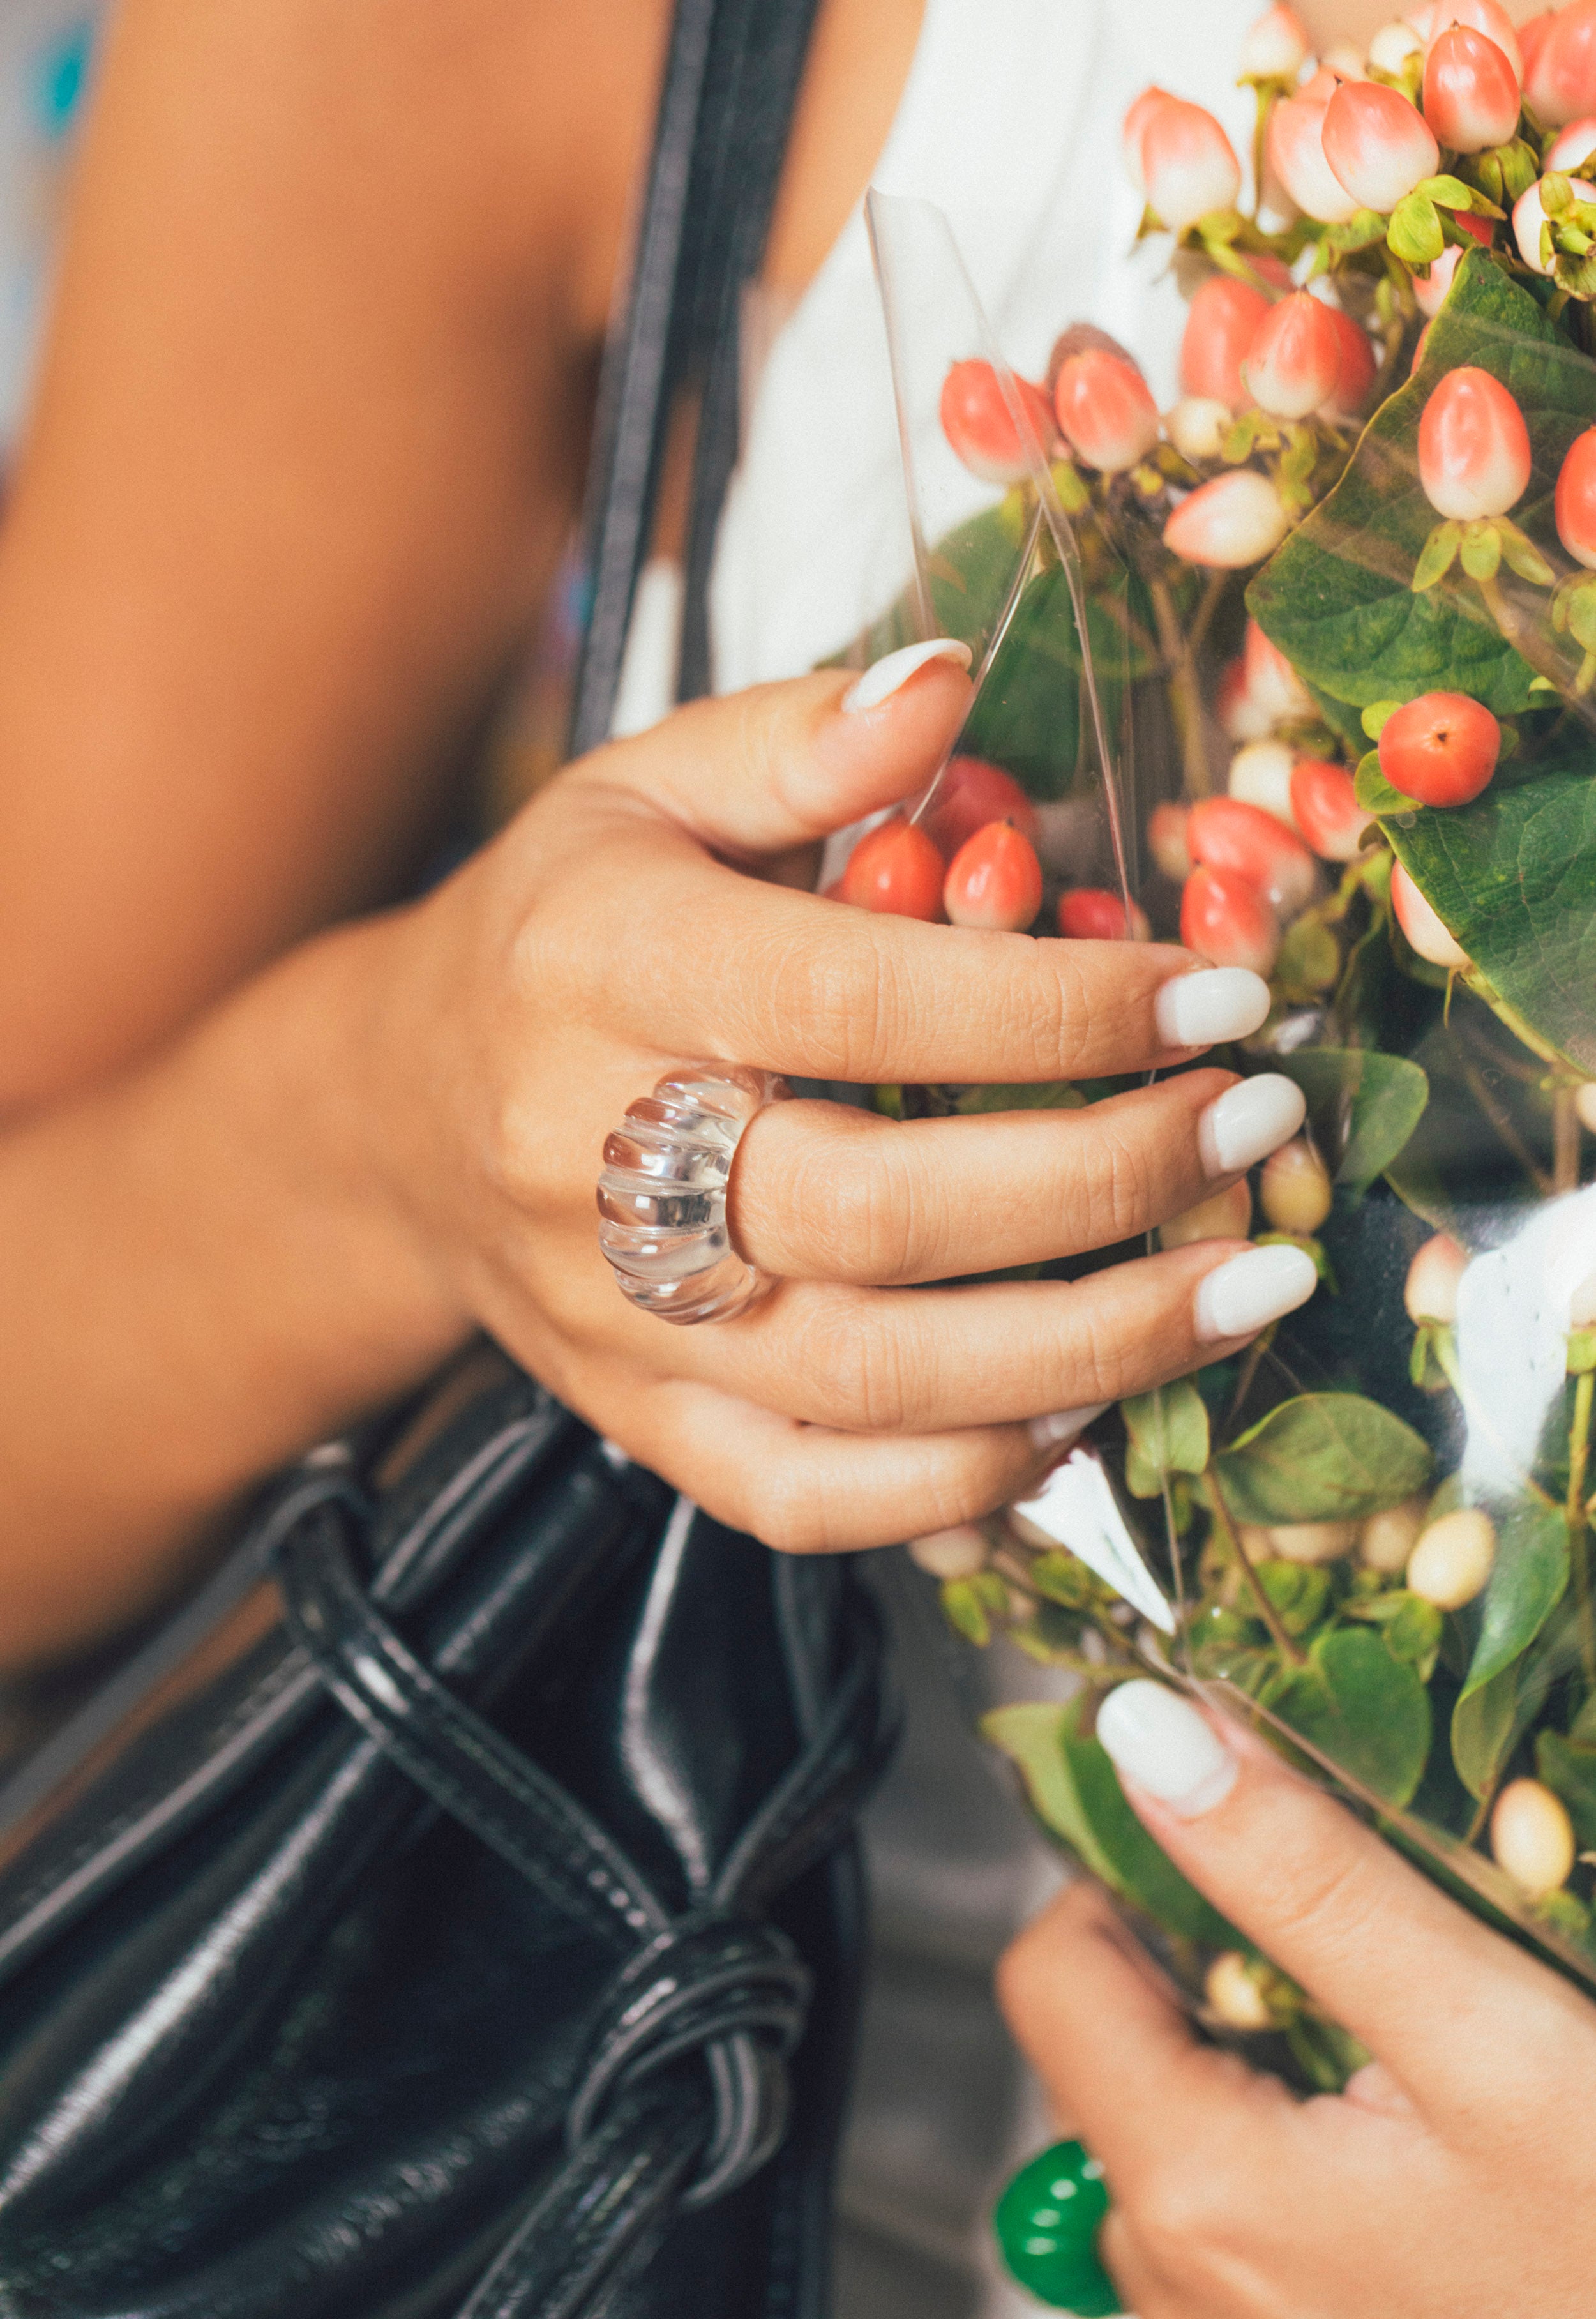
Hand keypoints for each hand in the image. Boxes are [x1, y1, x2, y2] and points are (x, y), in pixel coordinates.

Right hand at [360, 650, 1310, 1551]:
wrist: (400, 1117)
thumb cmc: (561, 931)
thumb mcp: (647, 786)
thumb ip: (801, 739)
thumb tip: (953, 682)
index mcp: (606, 968)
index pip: (864, 1001)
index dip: (1063, 1008)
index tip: (1216, 999)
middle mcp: (594, 1158)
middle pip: (882, 1212)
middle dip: (1108, 1180)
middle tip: (1255, 1130)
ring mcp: (614, 1315)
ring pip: (868, 1378)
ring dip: (1087, 1351)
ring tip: (1237, 1289)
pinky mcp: (636, 1420)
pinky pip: (804, 1494)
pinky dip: (960, 1481)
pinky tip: (1080, 1416)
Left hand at [998, 1683, 1595, 2318]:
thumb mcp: (1486, 2035)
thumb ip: (1305, 1878)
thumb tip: (1154, 1734)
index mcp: (1198, 2192)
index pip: (1049, 1972)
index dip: (1123, 1878)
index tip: (1224, 1841)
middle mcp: (1183, 2290)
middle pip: (1111, 2053)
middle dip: (1205, 1969)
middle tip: (1349, 1946)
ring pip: (1174, 2138)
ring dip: (1254, 2065)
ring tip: (1394, 2054)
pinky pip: (1234, 2230)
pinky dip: (1290, 2159)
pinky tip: (1404, 2151)